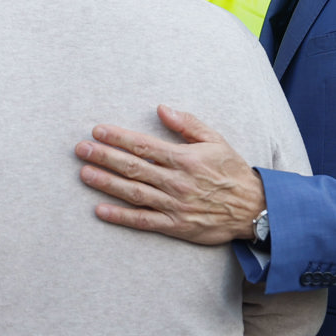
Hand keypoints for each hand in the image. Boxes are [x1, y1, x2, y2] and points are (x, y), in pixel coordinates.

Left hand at [74, 104, 263, 244]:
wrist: (255, 209)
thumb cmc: (232, 171)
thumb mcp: (215, 140)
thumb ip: (187, 124)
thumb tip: (161, 109)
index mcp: (184, 158)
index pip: (144, 145)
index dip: (118, 137)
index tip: (97, 131)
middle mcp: (176, 182)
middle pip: (133, 167)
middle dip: (104, 157)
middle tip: (80, 149)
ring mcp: (174, 205)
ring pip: (134, 193)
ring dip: (107, 183)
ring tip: (84, 173)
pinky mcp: (176, 226)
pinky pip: (144, 221)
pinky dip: (121, 216)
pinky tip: (100, 210)